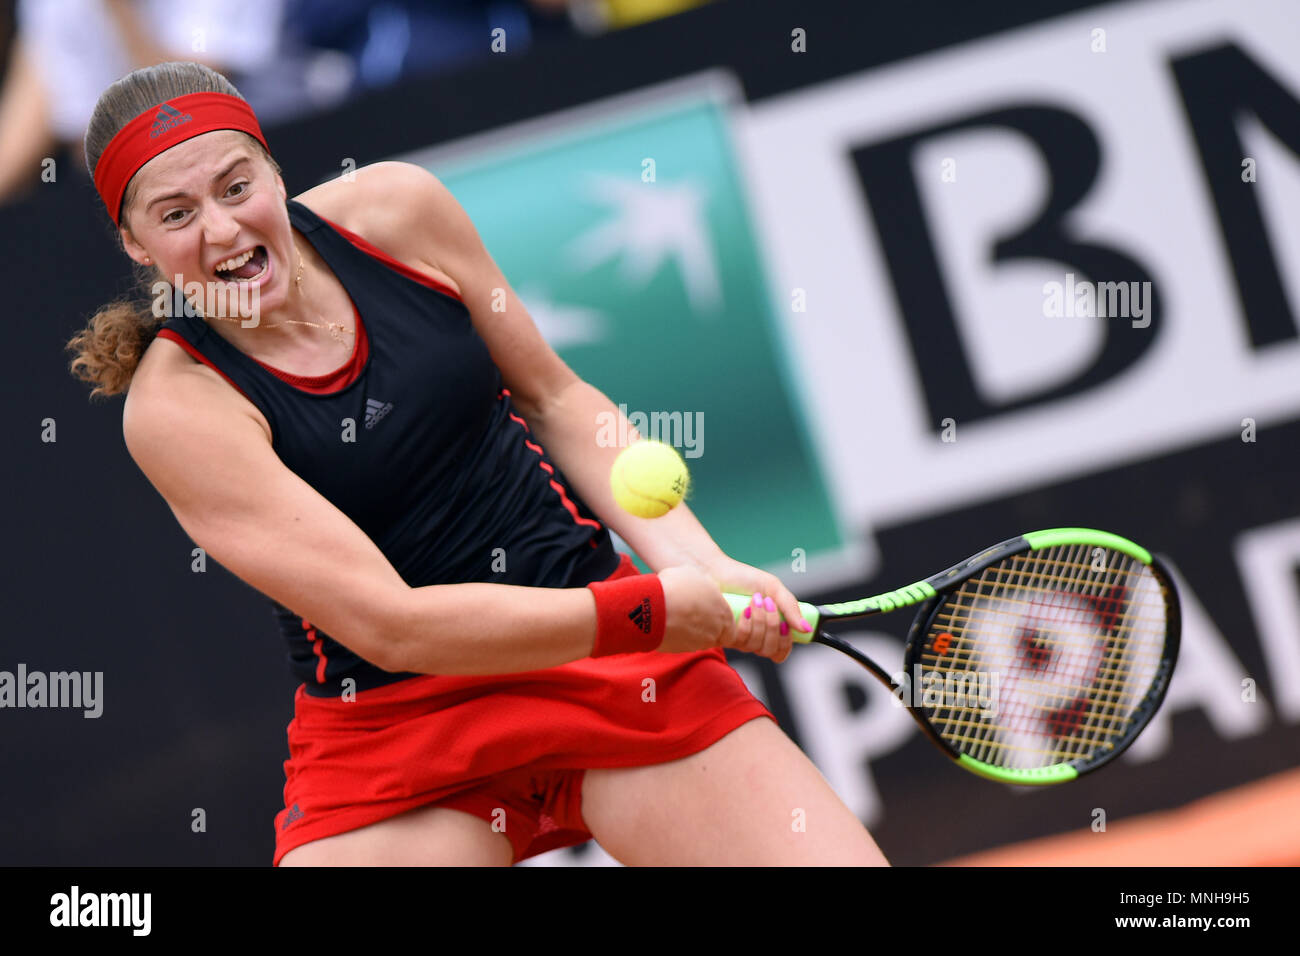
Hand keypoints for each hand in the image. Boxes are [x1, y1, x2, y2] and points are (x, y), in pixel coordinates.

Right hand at [656, 565, 734, 654]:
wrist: (652, 608)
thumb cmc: (675, 587)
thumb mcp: (695, 574)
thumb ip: (705, 584)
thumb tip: (705, 586)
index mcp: (723, 612)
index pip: (730, 622)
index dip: (721, 616)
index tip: (712, 610)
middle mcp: (715, 631)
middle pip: (718, 633)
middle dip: (709, 625)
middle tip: (695, 614)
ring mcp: (699, 643)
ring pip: (701, 639)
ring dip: (694, 631)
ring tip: (678, 616)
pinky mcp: (682, 649)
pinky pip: (684, 643)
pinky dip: (680, 635)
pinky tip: (669, 623)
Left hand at [691, 552, 812, 662]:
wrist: (715, 571)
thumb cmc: (743, 578)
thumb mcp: (773, 588)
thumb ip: (791, 607)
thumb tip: (807, 628)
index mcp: (768, 629)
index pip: (781, 652)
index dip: (787, 643)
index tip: (787, 625)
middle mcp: (753, 637)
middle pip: (772, 651)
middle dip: (775, 627)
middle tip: (769, 604)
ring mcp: (739, 638)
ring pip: (759, 647)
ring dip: (762, 621)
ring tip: (756, 600)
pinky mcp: (726, 636)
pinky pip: (744, 640)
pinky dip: (749, 622)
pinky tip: (745, 608)